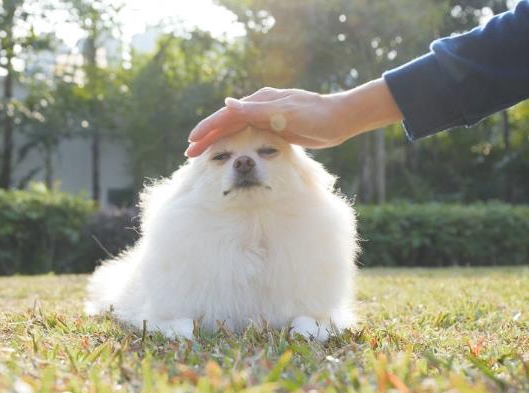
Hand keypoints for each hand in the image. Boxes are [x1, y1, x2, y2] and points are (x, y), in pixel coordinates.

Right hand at [185, 78, 402, 156]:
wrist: (340, 120)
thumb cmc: (315, 115)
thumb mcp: (284, 113)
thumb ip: (255, 110)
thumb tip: (227, 103)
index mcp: (259, 102)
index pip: (226, 116)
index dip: (207, 129)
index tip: (191, 141)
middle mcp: (260, 108)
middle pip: (227, 124)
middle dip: (208, 138)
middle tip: (189, 153)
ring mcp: (268, 118)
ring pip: (236, 131)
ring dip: (219, 142)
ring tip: (203, 154)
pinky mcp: (276, 129)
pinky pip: (248, 137)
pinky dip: (236, 144)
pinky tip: (231, 151)